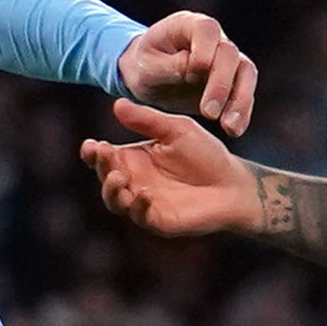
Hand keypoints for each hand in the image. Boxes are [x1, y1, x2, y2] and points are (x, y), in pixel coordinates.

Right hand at [80, 99, 260, 241]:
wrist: (234, 183)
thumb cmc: (206, 155)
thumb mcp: (177, 130)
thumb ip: (148, 120)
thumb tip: (117, 104)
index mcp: (133, 159)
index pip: (103, 157)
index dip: (93, 152)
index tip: (92, 144)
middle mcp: (133, 182)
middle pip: (105, 177)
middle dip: (100, 167)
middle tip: (104, 154)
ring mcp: (143, 203)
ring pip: (115, 201)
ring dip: (111, 190)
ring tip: (118, 176)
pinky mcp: (158, 220)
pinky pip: (140, 216)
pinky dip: (137, 206)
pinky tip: (143, 193)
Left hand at [115, 11, 256, 137]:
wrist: (148, 76)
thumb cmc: (143, 65)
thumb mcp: (146, 66)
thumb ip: (169, 66)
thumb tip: (194, 69)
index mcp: (188, 25)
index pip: (207, 29)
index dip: (204, 51)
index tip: (192, 75)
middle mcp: (214, 38)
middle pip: (229, 54)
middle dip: (220, 84)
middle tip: (208, 113)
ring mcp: (227, 58)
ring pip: (245, 73)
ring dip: (240, 101)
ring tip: (230, 128)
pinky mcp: (233, 79)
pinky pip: (244, 93)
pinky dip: (242, 112)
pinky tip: (234, 131)